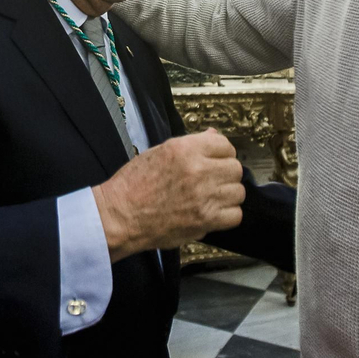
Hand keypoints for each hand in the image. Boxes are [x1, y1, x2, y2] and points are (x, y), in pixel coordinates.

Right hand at [91, 129, 244, 261]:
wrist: (120, 216)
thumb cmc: (133, 185)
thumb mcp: (159, 152)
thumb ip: (191, 144)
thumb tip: (213, 136)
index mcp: (185, 149)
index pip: (225, 144)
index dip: (221, 153)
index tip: (216, 160)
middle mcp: (198, 170)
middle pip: (235, 168)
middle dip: (226, 173)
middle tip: (213, 180)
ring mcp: (204, 197)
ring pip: (238, 192)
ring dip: (227, 194)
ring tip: (212, 197)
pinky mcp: (205, 221)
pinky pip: (235, 215)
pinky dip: (227, 215)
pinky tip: (213, 212)